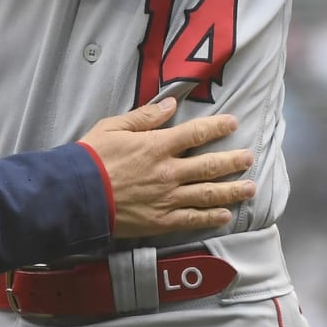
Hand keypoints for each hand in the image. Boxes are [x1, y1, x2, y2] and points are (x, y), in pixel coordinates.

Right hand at [80, 98, 254, 238]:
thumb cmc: (91, 158)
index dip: (217, 127)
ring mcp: (167, 199)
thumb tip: (170, 105)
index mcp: (157, 146)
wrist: (76, 195)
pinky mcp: (160, 221)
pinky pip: (192, 219)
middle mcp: (168, 172)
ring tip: (250, 187)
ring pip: (208, 194)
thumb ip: (145, 117)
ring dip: (232, 191)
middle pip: (209, 166)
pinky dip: (211, 217)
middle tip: (249, 157)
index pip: (196, 133)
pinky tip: (225, 215)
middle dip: (233, 161)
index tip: (233, 123)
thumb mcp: (113, 127)